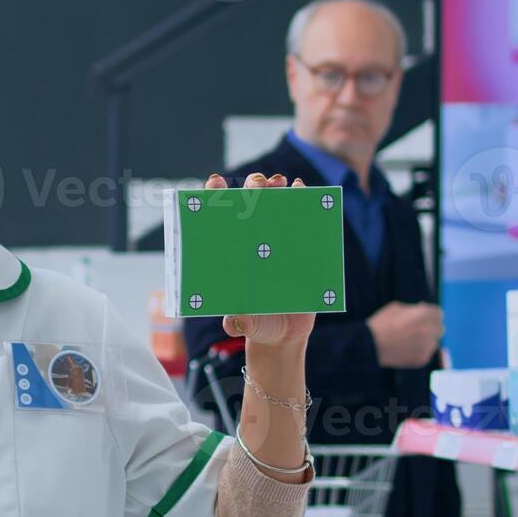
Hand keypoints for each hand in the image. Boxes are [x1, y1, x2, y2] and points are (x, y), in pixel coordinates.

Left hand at [207, 172, 315, 350]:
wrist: (284, 334)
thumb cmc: (256, 323)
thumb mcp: (246, 324)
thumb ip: (239, 322)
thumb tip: (235, 322)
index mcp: (231, 253)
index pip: (218, 219)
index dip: (215, 197)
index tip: (215, 184)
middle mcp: (251, 242)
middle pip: (248, 205)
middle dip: (251, 188)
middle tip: (256, 186)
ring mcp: (276, 241)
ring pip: (274, 205)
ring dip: (275, 188)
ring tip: (278, 182)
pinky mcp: (300, 246)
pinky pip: (301, 219)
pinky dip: (302, 200)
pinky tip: (300, 188)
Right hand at [367, 301, 443, 368]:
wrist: (370, 345)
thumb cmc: (381, 323)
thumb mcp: (396, 307)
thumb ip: (414, 308)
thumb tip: (423, 308)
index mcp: (424, 314)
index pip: (438, 313)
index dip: (430, 314)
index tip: (422, 317)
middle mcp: (430, 330)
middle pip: (439, 328)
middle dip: (430, 327)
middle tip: (415, 329)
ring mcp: (427, 346)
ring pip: (433, 342)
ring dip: (425, 340)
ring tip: (408, 341)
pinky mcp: (423, 359)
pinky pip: (426, 353)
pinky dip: (419, 351)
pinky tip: (405, 349)